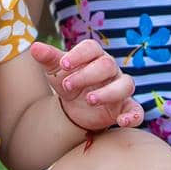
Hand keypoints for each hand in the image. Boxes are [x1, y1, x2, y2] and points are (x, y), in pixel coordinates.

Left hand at [30, 39, 144, 131]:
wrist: (74, 107)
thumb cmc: (68, 81)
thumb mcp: (56, 71)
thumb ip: (48, 58)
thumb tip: (35, 47)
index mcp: (94, 56)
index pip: (91, 48)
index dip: (79, 54)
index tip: (64, 64)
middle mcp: (111, 69)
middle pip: (107, 65)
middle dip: (87, 75)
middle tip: (67, 86)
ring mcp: (120, 87)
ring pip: (125, 84)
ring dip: (108, 92)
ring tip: (90, 100)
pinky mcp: (125, 107)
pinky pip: (136, 110)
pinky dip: (133, 116)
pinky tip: (122, 122)